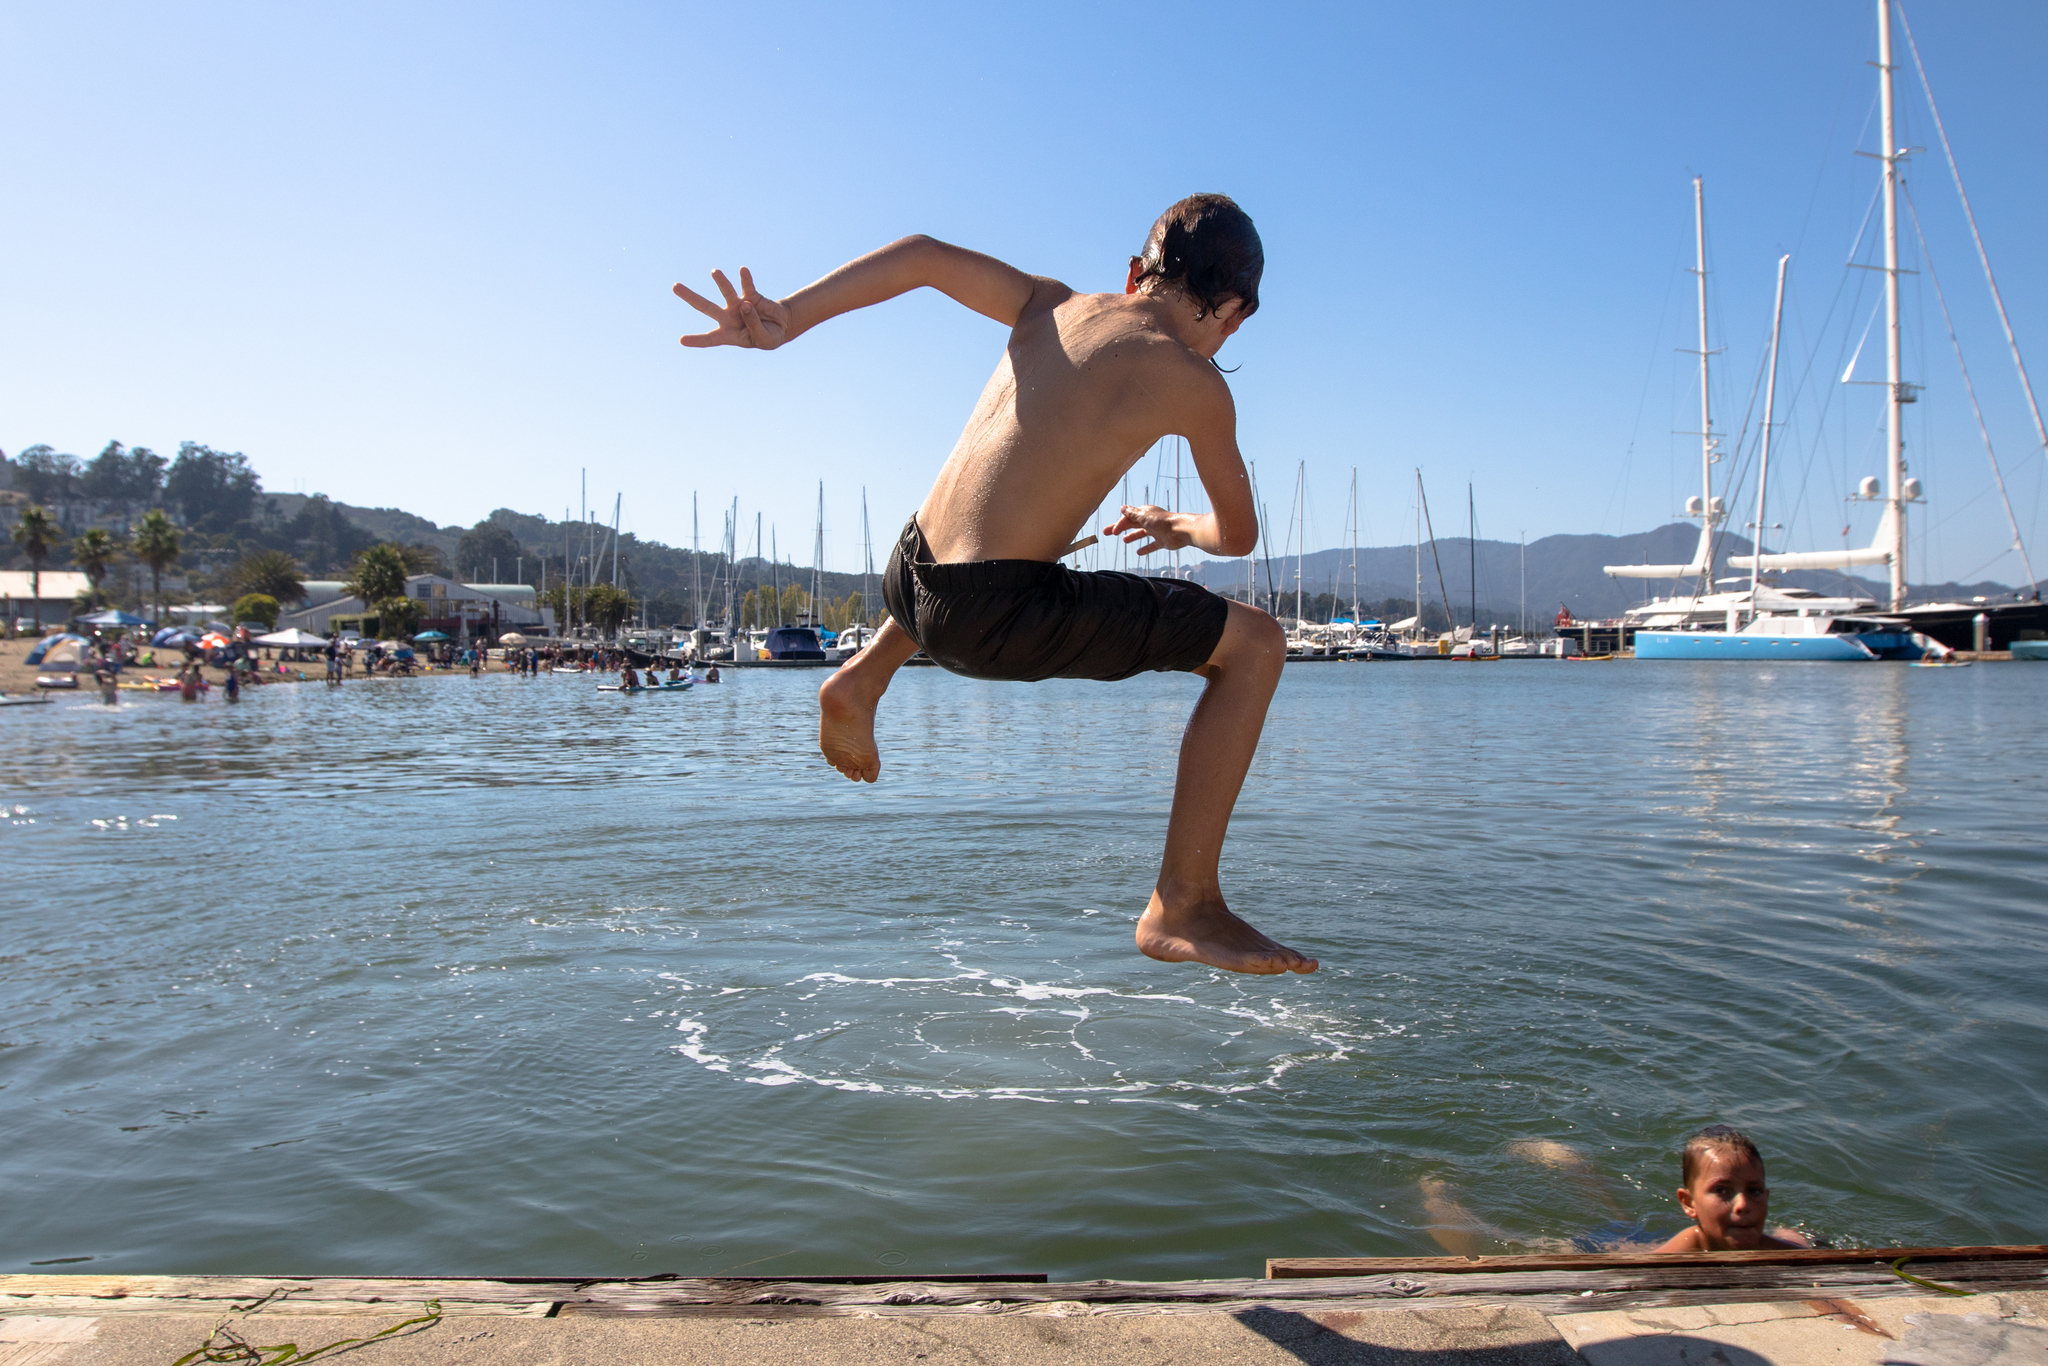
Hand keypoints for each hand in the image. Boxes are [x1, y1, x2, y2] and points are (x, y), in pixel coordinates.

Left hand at [673, 267, 791, 349]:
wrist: (781, 326)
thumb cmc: (768, 336)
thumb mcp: (764, 339)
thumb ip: (754, 325)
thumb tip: (744, 304)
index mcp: (728, 335)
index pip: (710, 339)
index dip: (697, 340)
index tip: (682, 340)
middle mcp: (728, 318)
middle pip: (706, 306)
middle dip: (690, 297)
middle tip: (674, 286)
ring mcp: (738, 305)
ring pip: (726, 292)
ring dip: (720, 282)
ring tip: (714, 272)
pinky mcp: (751, 295)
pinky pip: (747, 286)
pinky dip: (745, 279)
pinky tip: (742, 270)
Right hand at [1104, 504, 1188, 556]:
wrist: (1181, 531)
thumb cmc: (1163, 521)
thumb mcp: (1143, 516)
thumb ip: (1132, 513)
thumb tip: (1122, 507)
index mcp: (1145, 513)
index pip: (1128, 517)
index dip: (1119, 524)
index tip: (1112, 532)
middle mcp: (1150, 521)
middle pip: (1132, 524)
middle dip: (1120, 528)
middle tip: (1107, 533)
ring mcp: (1156, 531)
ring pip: (1141, 533)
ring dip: (1132, 536)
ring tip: (1124, 541)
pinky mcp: (1162, 541)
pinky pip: (1152, 545)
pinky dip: (1145, 548)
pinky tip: (1139, 553)